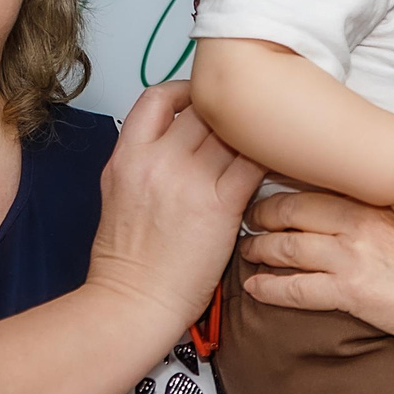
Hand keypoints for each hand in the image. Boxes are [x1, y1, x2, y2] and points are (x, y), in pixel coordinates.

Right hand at [88, 81, 262, 333]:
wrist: (134, 302)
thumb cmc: (127, 259)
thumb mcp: (117, 193)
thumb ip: (142, 158)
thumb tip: (171, 138)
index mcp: (127, 156)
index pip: (158, 97)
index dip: (185, 91)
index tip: (202, 100)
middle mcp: (156, 160)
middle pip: (204, 110)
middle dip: (227, 114)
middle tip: (245, 126)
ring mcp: (188, 181)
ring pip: (233, 132)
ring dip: (253, 133)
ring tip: (267, 140)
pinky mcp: (220, 205)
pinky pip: (254, 163)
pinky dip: (268, 156)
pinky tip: (277, 162)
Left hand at [238, 188, 393, 348]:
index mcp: (376, 205)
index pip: (319, 188)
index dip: (289, 190)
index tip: (273, 193)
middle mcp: (359, 225)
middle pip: (293, 212)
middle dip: (264, 216)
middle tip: (250, 220)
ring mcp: (353, 258)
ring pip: (287, 248)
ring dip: (260, 250)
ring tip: (247, 252)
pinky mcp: (352, 293)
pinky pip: (296, 290)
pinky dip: (269, 288)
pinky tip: (254, 288)